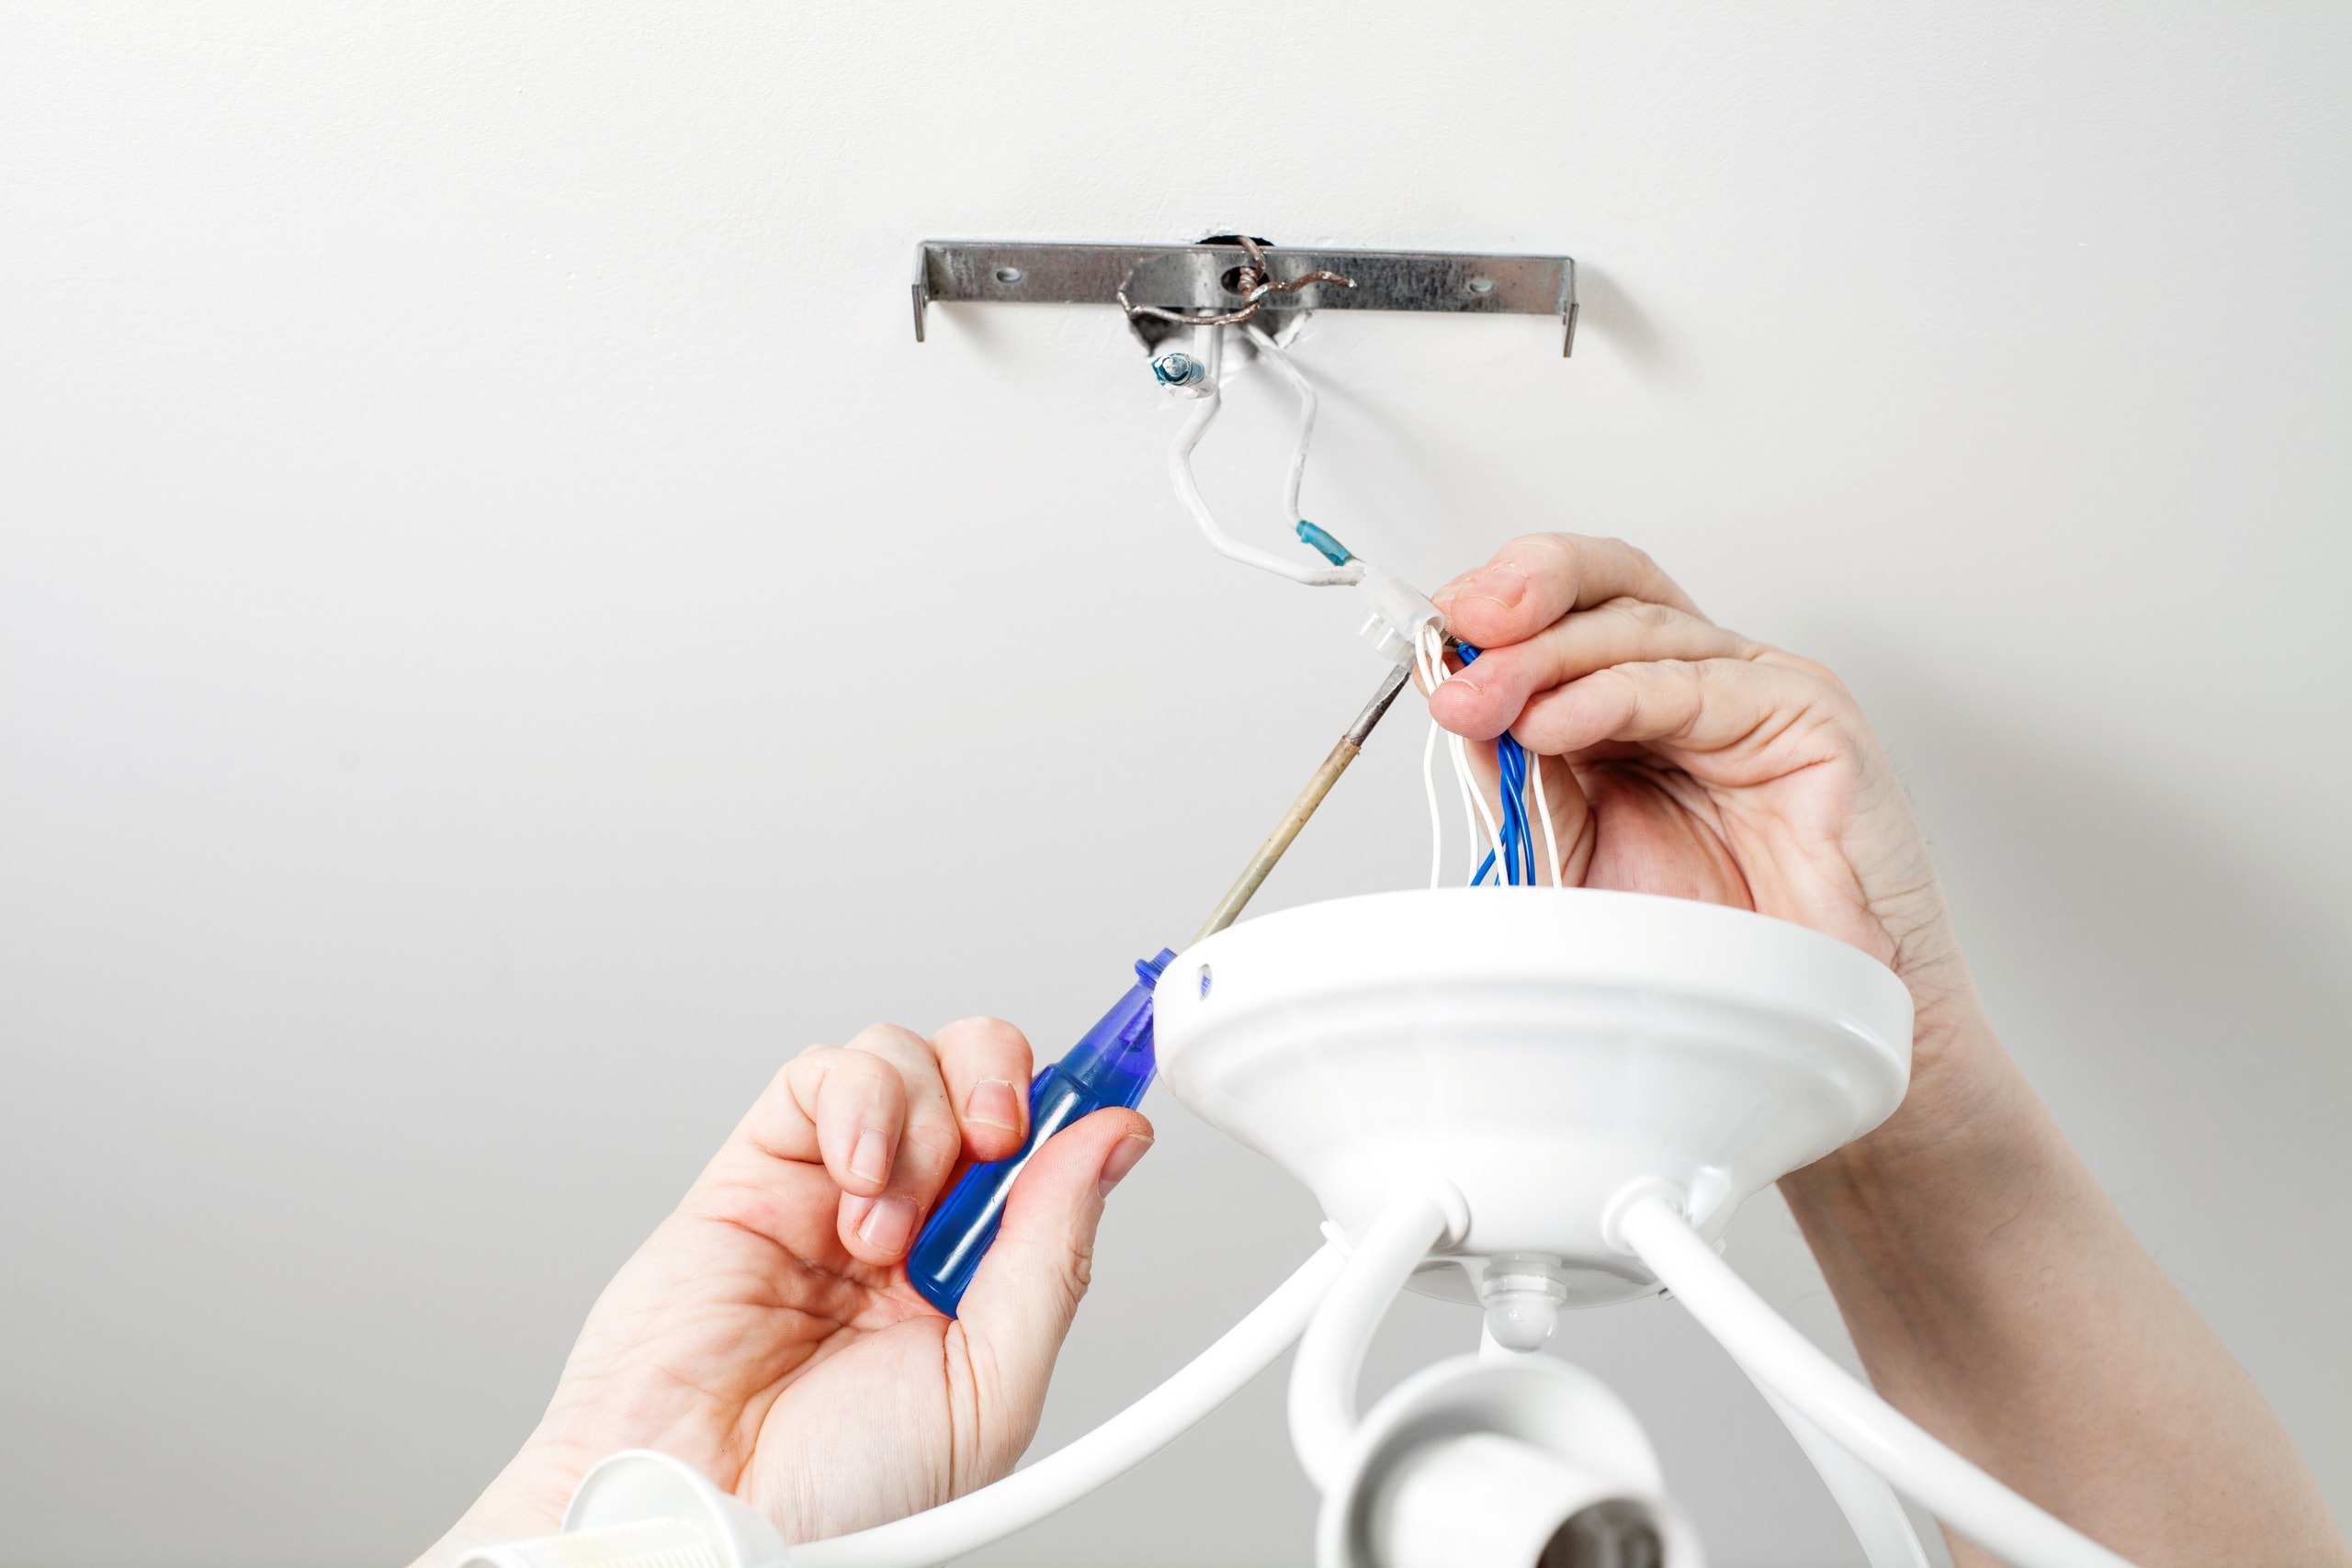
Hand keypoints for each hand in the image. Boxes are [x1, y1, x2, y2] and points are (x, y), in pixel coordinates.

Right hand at [412, 1018, 1153, 1562]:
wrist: (713, 1517)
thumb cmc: (839, 1496)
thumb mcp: (992, 1387)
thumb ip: (1052, 1253)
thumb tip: (1113, 1142)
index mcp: (976, 1272)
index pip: (1040, 1145)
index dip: (1074, 1103)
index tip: (1111, 1091)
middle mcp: (909, 1219)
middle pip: (973, 1071)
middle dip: (998, 1079)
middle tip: (996, 1140)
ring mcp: (829, 1190)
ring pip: (898, 1058)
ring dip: (916, 1123)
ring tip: (880, 1232)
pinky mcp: (750, 1172)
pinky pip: (817, 1076)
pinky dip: (852, 1102)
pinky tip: (853, 1178)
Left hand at [1427, 534, 1985, 1134]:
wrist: (1797, 1022)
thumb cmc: (1708, 945)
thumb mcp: (1573, 847)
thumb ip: (1520, 772)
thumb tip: (1453, 694)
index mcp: (1642, 700)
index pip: (1573, 608)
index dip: (1503, 599)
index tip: (1432, 626)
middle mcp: (1700, 680)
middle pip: (1610, 590)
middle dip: (1521, 597)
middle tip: (1453, 628)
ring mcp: (1757, 690)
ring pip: (1642, 628)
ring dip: (1545, 657)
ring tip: (1478, 699)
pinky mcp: (1807, 718)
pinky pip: (1697, 687)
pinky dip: (1614, 696)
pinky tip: (1551, 721)